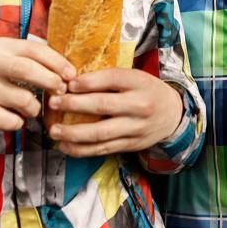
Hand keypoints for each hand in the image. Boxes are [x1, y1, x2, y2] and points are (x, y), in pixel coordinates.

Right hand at [0, 38, 74, 132]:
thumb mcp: (9, 62)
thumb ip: (34, 62)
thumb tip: (69, 74)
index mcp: (1, 46)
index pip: (36, 49)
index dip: (57, 62)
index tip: (71, 75)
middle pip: (27, 70)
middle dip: (50, 82)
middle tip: (60, 92)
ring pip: (23, 99)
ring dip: (35, 108)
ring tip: (31, 109)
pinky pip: (10, 120)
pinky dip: (19, 123)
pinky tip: (16, 120)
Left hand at [47, 68, 183, 156]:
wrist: (173, 115)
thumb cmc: (147, 91)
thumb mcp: (135, 77)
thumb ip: (109, 79)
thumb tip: (73, 82)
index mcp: (139, 83)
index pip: (112, 79)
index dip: (88, 82)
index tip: (67, 83)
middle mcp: (139, 106)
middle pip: (103, 106)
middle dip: (74, 105)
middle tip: (53, 103)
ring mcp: (135, 129)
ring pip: (100, 133)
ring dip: (74, 133)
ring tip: (54, 131)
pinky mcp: (130, 146)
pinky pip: (103, 149)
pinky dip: (82, 150)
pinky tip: (65, 146)